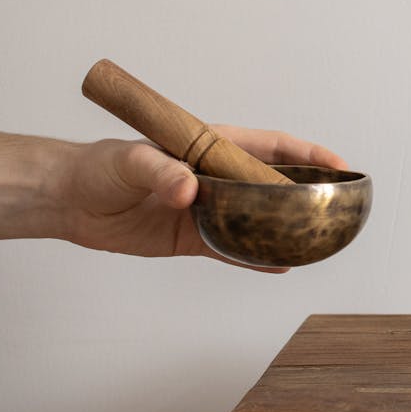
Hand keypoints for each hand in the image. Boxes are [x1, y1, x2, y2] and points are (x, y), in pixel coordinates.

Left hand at [59, 125, 346, 270]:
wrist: (70, 200)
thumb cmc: (98, 168)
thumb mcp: (129, 162)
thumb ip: (160, 171)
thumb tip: (188, 189)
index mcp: (211, 147)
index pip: (270, 146)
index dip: (307, 154)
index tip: (337, 164)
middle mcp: (217, 176)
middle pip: (274, 182)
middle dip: (309, 190)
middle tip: (341, 204)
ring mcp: (209, 208)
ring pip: (259, 218)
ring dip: (287, 227)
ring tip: (320, 239)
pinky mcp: (194, 238)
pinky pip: (234, 249)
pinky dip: (257, 257)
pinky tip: (282, 265)